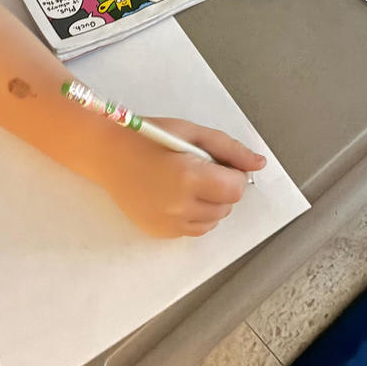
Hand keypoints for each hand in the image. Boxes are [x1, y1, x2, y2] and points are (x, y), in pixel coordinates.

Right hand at [104, 119, 266, 237]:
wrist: (106, 155)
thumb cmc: (149, 136)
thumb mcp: (190, 132)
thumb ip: (228, 148)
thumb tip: (259, 164)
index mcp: (189, 176)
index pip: (235, 188)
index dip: (233, 174)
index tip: (218, 162)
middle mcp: (180, 206)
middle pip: (226, 206)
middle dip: (222, 188)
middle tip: (200, 169)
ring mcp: (169, 224)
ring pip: (213, 221)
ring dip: (210, 203)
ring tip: (188, 182)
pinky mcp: (160, 233)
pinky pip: (193, 230)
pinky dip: (194, 214)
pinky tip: (176, 195)